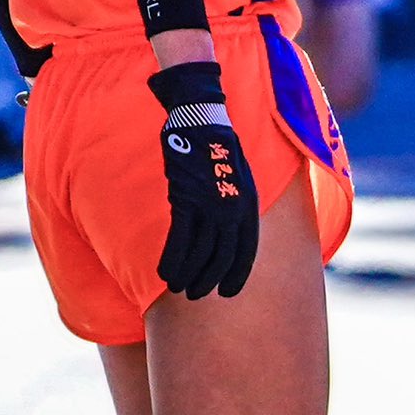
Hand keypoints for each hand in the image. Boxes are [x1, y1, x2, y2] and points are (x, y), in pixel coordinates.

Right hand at [156, 112, 262, 299]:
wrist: (201, 120)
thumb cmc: (217, 149)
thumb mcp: (240, 178)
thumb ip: (236, 206)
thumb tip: (228, 232)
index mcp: (249, 206)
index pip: (246, 252)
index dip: (237, 276)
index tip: (226, 293)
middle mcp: (233, 210)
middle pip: (223, 257)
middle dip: (209, 280)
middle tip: (196, 294)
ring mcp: (210, 205)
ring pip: (200, 253)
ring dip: (188, 275)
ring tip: (178, 288)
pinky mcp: (186, 199)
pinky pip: (179, 239)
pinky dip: (172, 259)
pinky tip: (165, 273)